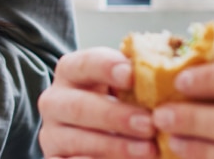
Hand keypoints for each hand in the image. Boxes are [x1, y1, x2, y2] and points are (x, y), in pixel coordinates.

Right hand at [37, 47, 157, 157]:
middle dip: (115, 116)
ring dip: (114, 146)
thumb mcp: (125, 86)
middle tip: (150, 125)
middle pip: (78, 106)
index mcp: (70, 72)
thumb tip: (162, 70)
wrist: (103, 134)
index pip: (84, 64)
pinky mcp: (54, 158)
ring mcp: (51, 133)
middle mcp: (54, 101)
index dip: (106, 67)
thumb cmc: (121, 104)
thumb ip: (138, 78)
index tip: (132, 76)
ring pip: (76, 140)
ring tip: (150, 150)